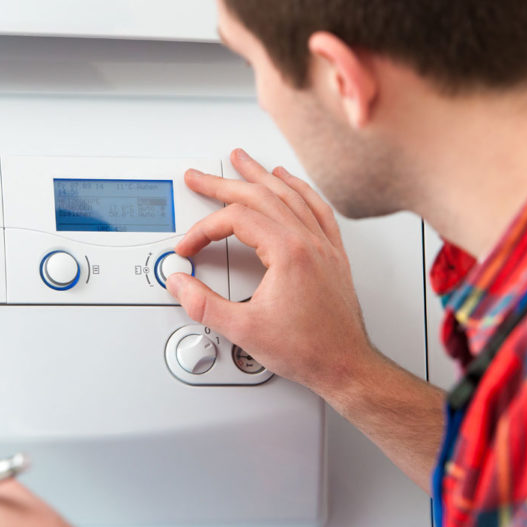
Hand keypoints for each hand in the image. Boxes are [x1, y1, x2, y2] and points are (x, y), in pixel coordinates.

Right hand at [167, 148, 377, 397]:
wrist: (346, 365)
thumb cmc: (308, 350)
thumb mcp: (244, 330)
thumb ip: (204, 305)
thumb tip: (180, 284)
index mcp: (288, 252)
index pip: (236, 220)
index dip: (204, 230)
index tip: (189, 248)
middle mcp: (309, 241)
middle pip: (260, 195)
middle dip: (223, 183)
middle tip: (199, 177)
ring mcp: (323, 245)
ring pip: (290, 194)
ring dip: (261, 175)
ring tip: (242, 161)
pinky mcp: (333, 255)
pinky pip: (316, 208)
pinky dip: (299, 189)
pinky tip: (289, 182)